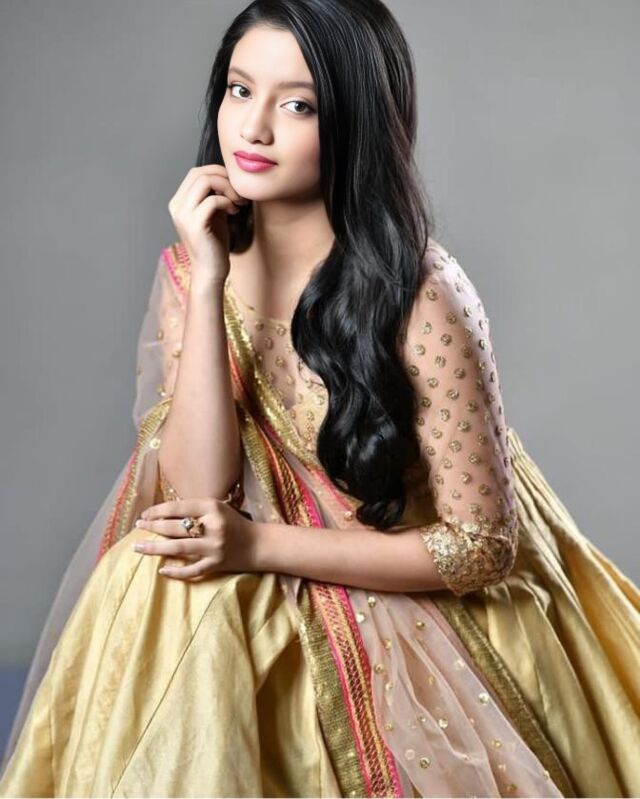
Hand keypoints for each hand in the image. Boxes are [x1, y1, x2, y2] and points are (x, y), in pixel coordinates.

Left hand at [131, 497, 257, 580]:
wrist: (259, 544)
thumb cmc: (234, 524)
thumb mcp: (217, 509)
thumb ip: (195, 510)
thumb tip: (162, 515)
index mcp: (212, 507)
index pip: (178, 507)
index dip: (158, 511)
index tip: (144, 515)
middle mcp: (213, 525)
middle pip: (175, 527)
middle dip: (152, 527)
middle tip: (137, 527)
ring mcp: (215, 546)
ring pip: (178, 547)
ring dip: (155, 548)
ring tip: (137, 547)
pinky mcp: (217, 564)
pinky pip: (192, 570)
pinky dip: (176, 572)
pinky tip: (161, 571)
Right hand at [168, 165, 249, 282]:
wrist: (210, 271)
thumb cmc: (214, 244)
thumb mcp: (214, 214)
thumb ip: (215, 196)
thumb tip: (226, 178)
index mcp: (179, 202)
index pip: (196, 173)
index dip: (218, 173)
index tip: (234, 186)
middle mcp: (177, 206)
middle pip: (199, 173)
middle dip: (224, 177)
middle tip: (239, 192)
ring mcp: (183, 215)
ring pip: (205, 181)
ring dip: (227, 187)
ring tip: (238, 201)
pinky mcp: (195, 225)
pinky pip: (213, 200)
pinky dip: (227, 201)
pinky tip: (234, 211)